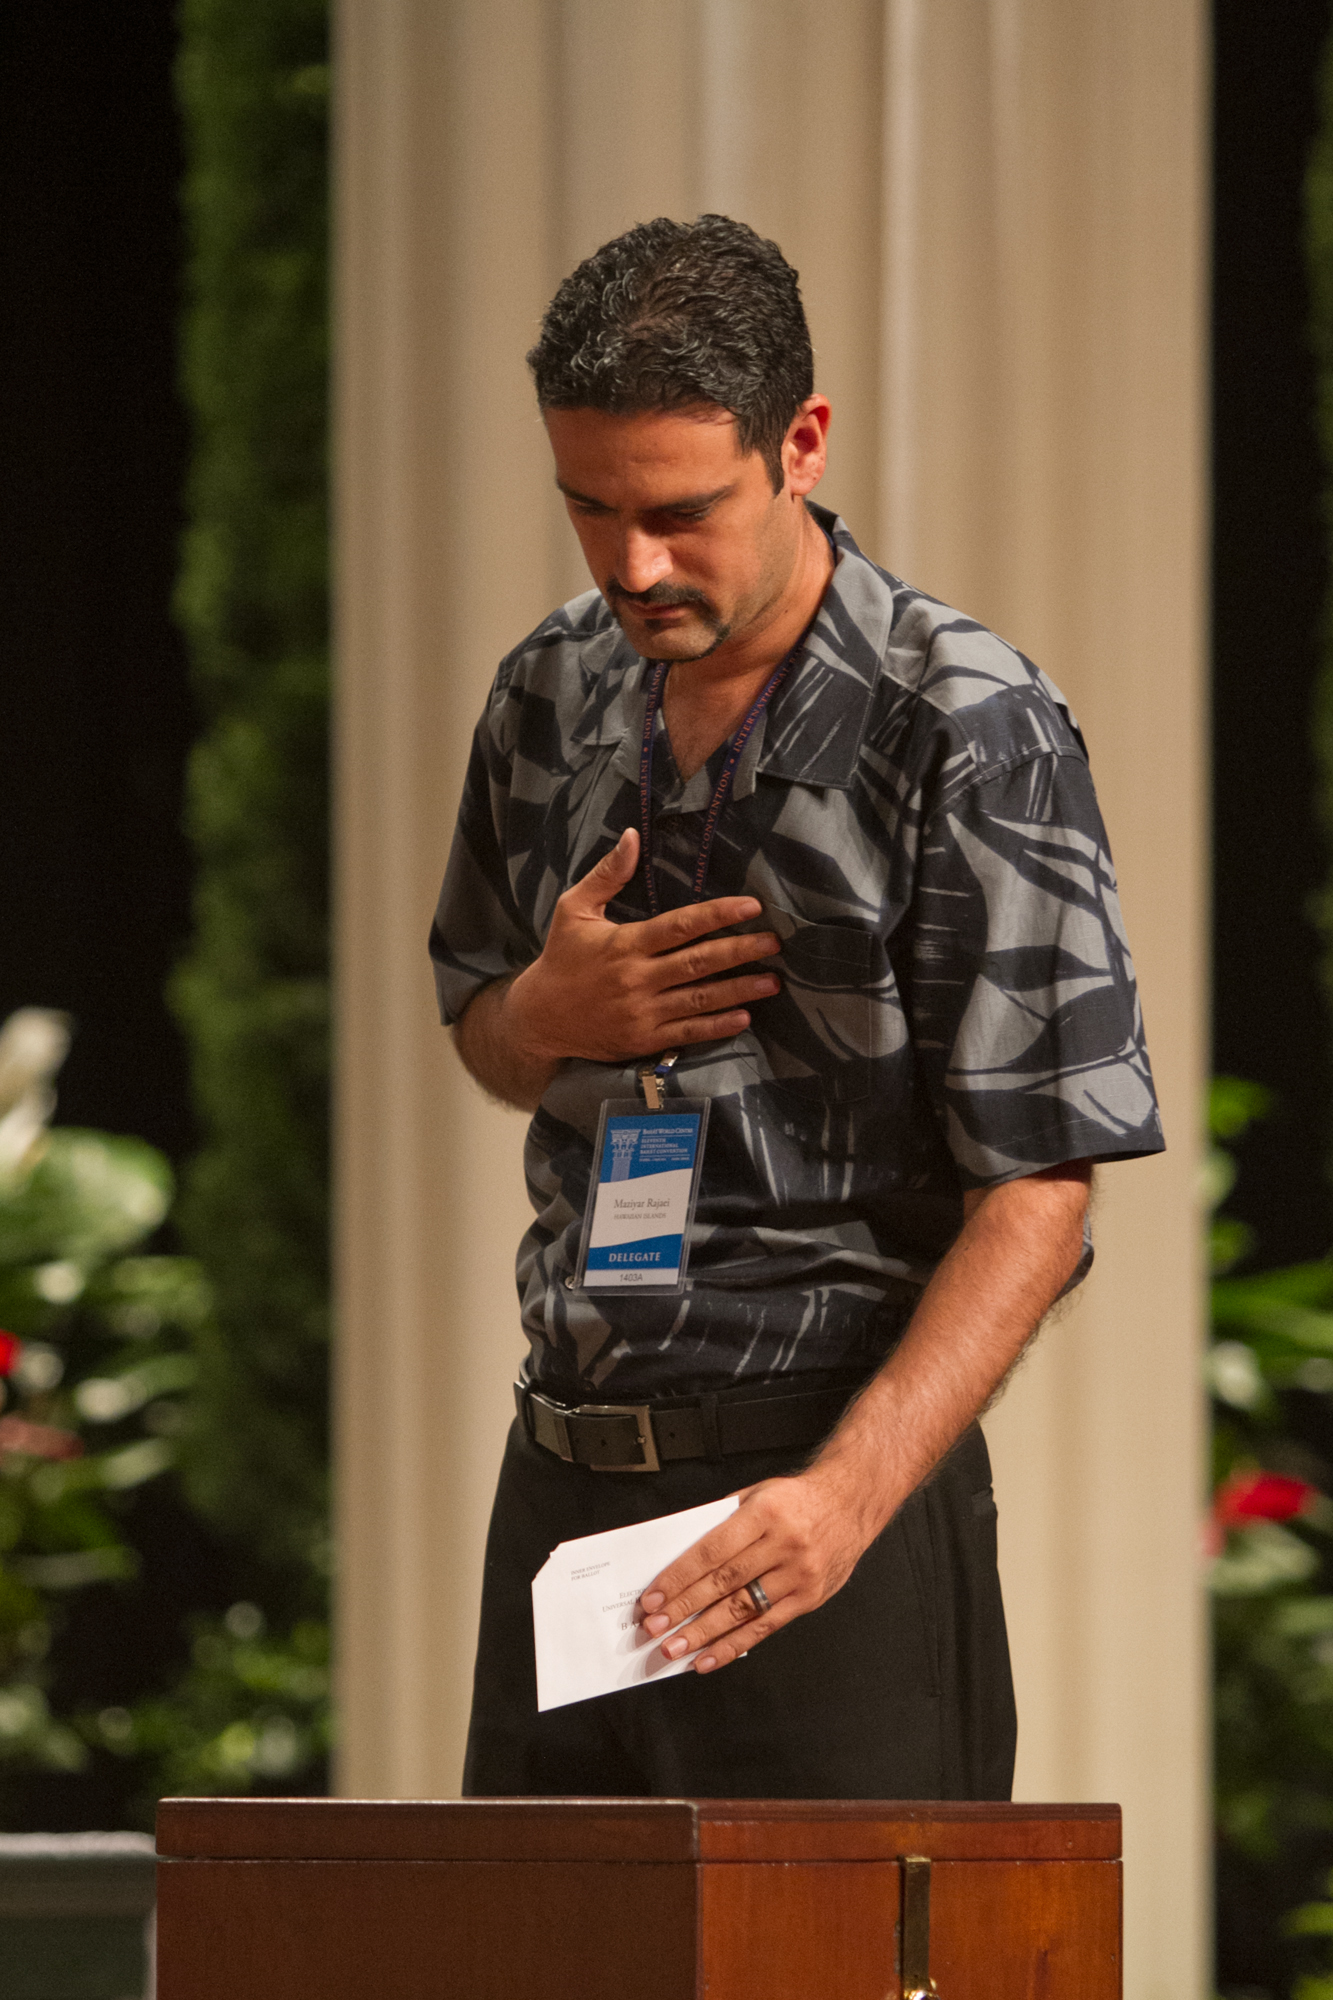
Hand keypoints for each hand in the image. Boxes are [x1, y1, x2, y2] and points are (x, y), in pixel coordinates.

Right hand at [505, 828, 780, 1065]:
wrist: (539, 1017)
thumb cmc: (562, 958)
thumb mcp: (574, 909)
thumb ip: (607, 874)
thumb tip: (632, 836)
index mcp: (625, 944)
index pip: (680, 926)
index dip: (718, 915)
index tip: (751, 906)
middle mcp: (637, 979)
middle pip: (698, 963)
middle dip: (740, 952)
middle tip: (774, 944)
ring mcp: (642, 1012)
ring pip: (699, 999)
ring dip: (739, 990)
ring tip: (772, 981)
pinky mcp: (643, 1039)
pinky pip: (687, 1032)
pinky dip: (717, 1026)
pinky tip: (744, 1016)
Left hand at [635, 1467, 873, 1673]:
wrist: (851, 1503)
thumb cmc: (799, 1499)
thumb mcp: (757, 1494)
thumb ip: (723, 1522)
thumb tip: (682, 1557)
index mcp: (764, 1514)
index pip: (712, 1551)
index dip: (679, 1578)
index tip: (654, 1597)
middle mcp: (783, 1545)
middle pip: (724, 1583)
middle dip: (684, 1609)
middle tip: (655, 1628)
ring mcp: (799, 1574)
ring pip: (743, 1610)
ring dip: (704, 1634)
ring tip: (676, 1649)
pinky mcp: (809, 1598)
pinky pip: (766, 1627)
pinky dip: (735, 1645)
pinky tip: (711, 1657)